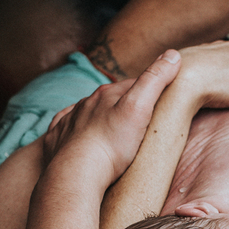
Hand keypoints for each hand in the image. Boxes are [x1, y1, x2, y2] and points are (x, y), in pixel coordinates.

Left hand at [43, 50, 180, 186]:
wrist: (76, 174)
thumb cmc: (111, 144)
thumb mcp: (140, 108)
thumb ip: (154, 80)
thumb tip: (173, 54)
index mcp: (106, 94)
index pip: (132, 86)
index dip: (148, 91)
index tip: (160, 101)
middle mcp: (84, 104)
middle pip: (108, 100)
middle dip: (121, 105)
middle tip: (137, 120)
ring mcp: (68, 122)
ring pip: (85, 115)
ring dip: (96, 119)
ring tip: (110, 134)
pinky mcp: (55, 142)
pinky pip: (63, 131)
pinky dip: (71, 133)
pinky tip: (78, 141)